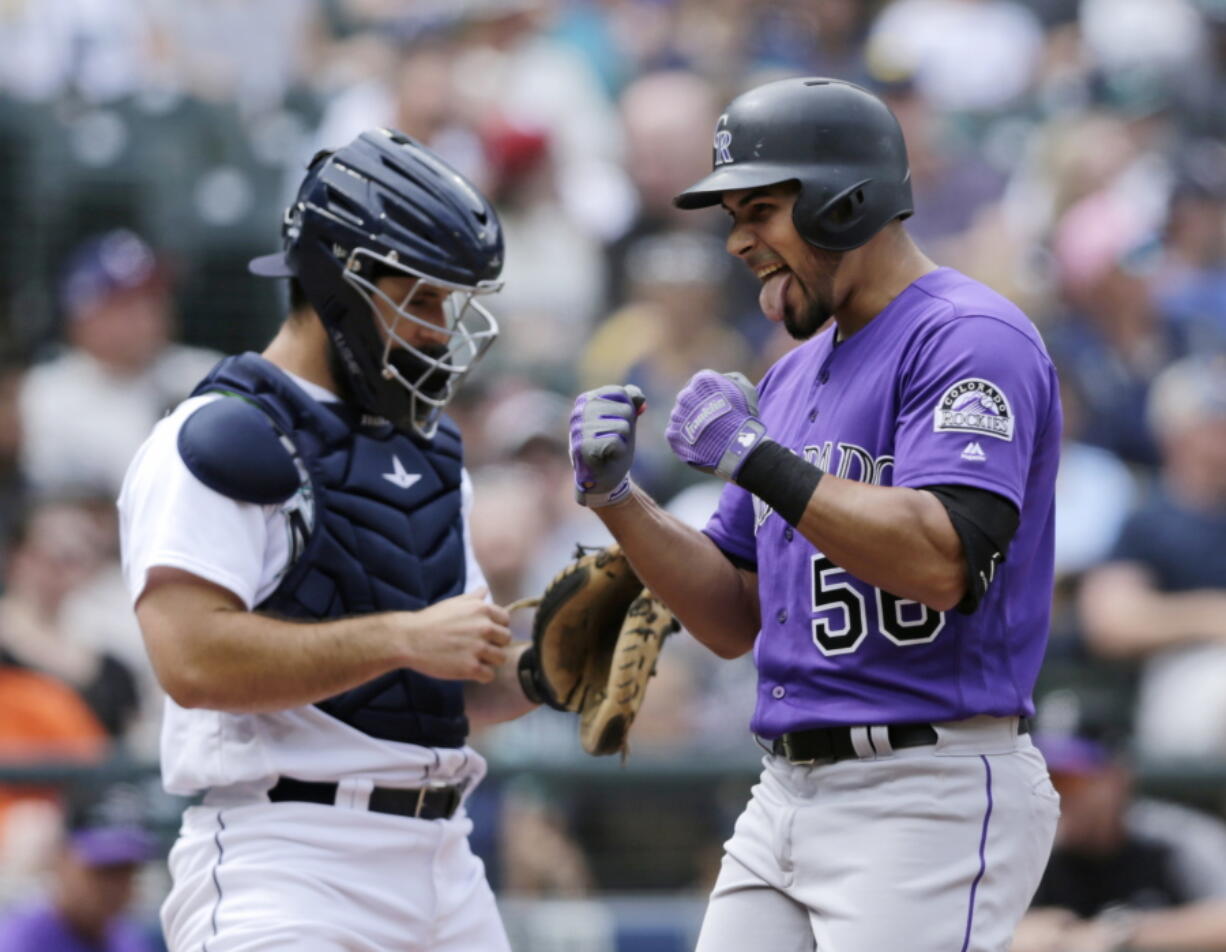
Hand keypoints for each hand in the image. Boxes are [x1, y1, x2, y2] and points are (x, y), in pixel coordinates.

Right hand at [399, 589, 510, 682]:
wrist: (409, 639)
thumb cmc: (430, 620)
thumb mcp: (453, 603)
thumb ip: (473, 598)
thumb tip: (484, 590)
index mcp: (482, 610)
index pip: (506, 620)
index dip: (496, 627)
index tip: (485, 633)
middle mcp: (484, 627)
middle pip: (506, 640)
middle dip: (495, 644)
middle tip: (479, 647)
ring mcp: (479, 648)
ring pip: (501, 658)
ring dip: (489, 660)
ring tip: (473, 659)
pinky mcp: (471, 668)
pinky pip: (490, 675)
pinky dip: (482, 675)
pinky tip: (470, 670)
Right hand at [569, 385, 645, 507]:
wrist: (601, 479)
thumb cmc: (612, 447)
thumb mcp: (623, 420)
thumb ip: (630, 402)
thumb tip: (639, 397)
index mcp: (586, 400)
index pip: (621, 392)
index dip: (628, 412)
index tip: (616, 425)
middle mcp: (579, 411)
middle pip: (625, 410)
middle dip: (627, 428)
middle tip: (613, 440)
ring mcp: (579, 429)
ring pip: (623, 427)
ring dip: (623, 441)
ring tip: (610, 449)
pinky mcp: (583, 447)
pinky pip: (616, 442)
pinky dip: (619, 452)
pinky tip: (608, 457)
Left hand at [666, 370, 766, 480]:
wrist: (731, 442)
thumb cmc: (742, 415)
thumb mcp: (746, 390)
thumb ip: (733, 380)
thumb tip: (723, 379)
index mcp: (701, 381)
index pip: (701, 385)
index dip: (709, 396)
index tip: (717, 406)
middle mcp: (685, 395)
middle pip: (688, 400)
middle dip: (697, 409)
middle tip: (711, 422)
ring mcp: (676, 414)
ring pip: (681, 417)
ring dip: (690, 424)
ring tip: (706, 435)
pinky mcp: (672, 433)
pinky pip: (677, 434)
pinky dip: (685, 439)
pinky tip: (699, 444)